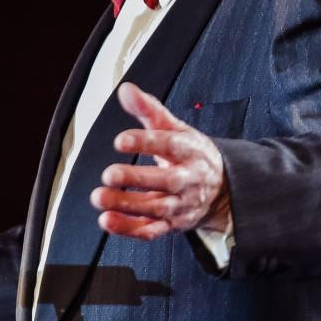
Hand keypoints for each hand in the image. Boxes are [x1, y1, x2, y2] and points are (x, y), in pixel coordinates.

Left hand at [91, 82, 230, 241]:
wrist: (221, 188)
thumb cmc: (190, 154)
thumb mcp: (175, 127)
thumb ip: (149, 109)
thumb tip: (126, 90)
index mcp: (190, 151)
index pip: (170, 145)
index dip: (145, 143)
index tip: (120, 140)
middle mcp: (188, 180)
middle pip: (165, 181)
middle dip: (136, 179)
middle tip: (109, 174)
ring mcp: (180, 204)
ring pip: (156, 208)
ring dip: (127, 205)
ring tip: (99, 197)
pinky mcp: (171, 224)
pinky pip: (151, 230)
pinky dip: (129, 229)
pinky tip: (107, 220)